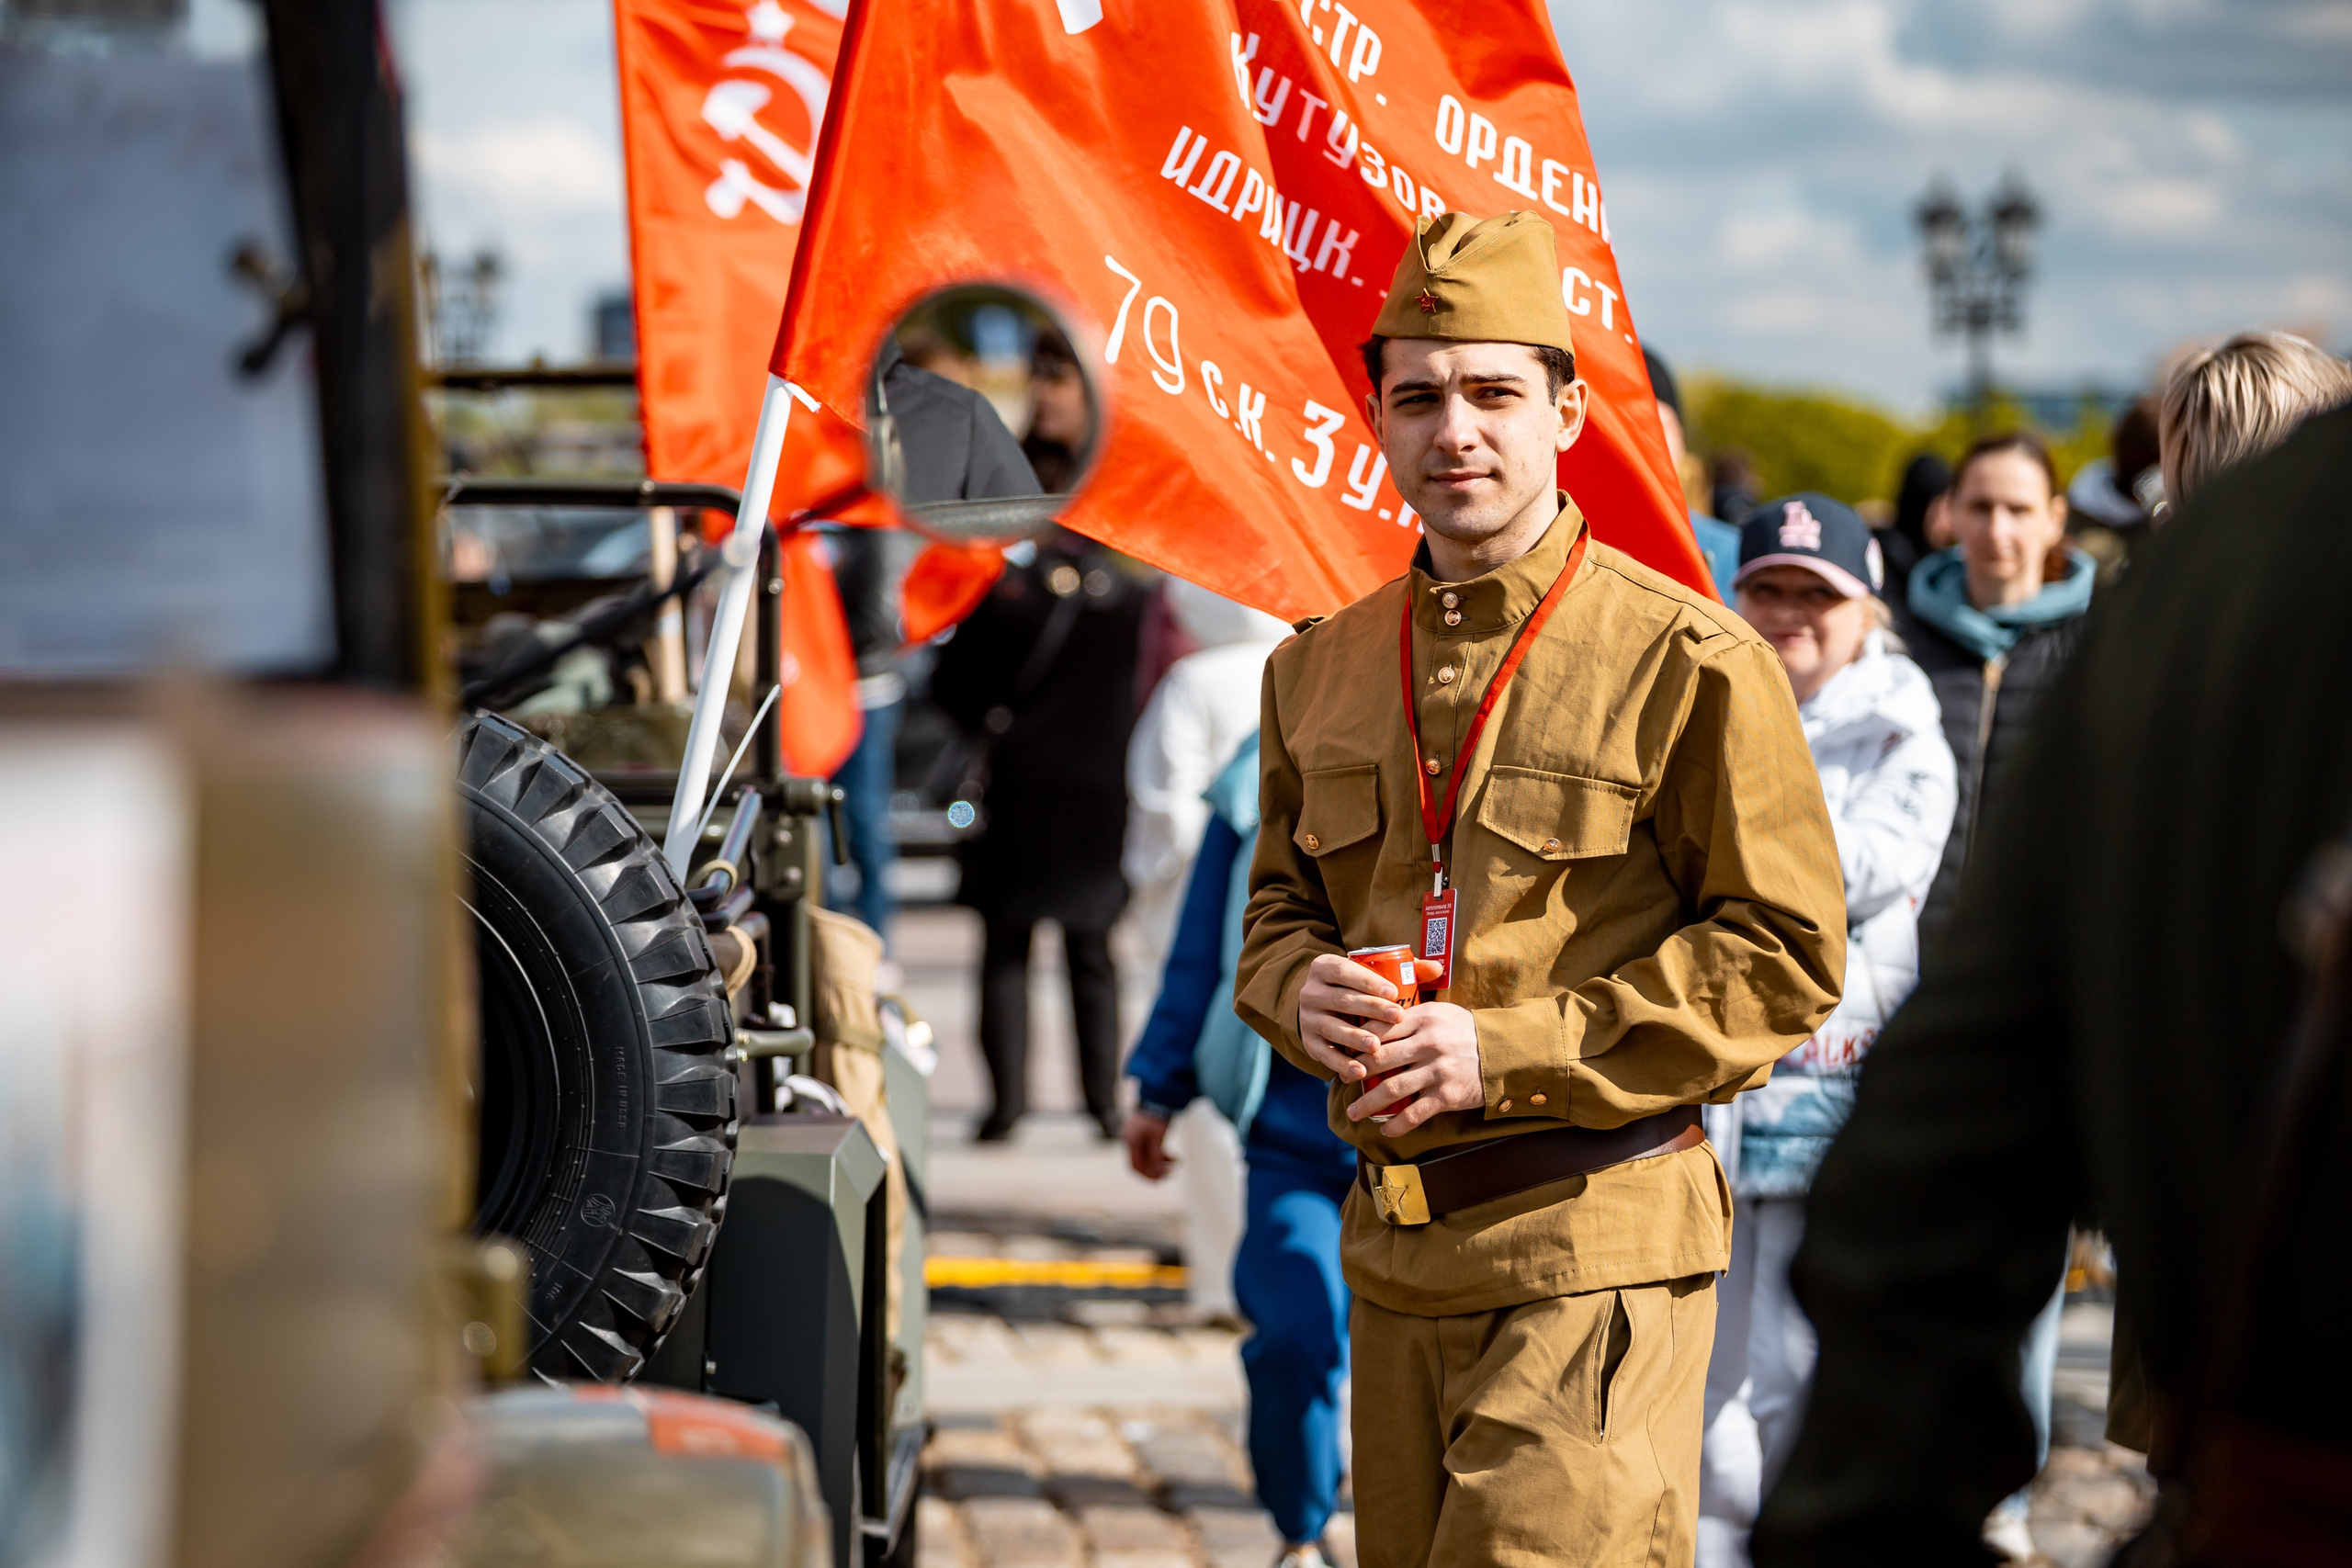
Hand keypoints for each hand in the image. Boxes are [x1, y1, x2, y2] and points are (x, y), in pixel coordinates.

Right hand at [1123, 1111, 1174, 1180]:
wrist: (1159, 1094)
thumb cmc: (1158, 1115)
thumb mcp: (1158, 1137)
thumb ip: (1155, 1155)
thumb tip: (1156, 1170)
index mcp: (1131, 1142)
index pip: (1135, 1166)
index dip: (1148, 1176)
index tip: (1162, 1180)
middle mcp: (1130, 1139)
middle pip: (1140, 1162)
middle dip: (1155, 1170)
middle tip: (1171, 1173)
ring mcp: (1135, 1135)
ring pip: (1146, 1156)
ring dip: (1160, 1162)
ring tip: (1177, 1163)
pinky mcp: (1142, 1132)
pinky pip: (1149, 1148)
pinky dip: (1160, 1154)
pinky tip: (1173, 1156)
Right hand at [1296, 953, 1441, 1076]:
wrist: (1324, 1011)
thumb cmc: (1358, 991)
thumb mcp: (1372, 975)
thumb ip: (1404, 969)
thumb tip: (1437, 968)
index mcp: (1324, 968)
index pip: (1344, 971)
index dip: (1368, 981)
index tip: (1394, 992)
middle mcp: (1311, 992)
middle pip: (1341, 1000)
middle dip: (1370, 1009)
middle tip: (1397, 1017)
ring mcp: (1307, 1019)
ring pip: (1331, 1027)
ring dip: (1355, 1038)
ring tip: (1377, 1046)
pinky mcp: (1309, 1043)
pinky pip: (1324, 1055)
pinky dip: (1342, 1064)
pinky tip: (1360, 1072)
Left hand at [1349, 1000, 1483, 1135]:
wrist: (1504, 1052)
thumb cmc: (1466, 1031)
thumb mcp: (1440, 1012)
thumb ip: (1411, 1016)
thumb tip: (1374, 1022)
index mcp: (1423, 1019)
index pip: (1380, 1029)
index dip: (1358, 1042)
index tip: (1345, 1053)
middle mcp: (1428, 1043)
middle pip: (1380, 1059)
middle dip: (1355, 1072)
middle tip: (1341, 1080)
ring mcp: (1438, 1070)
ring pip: (1392, 1088)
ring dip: (1368, 1103)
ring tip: (1353, 1112)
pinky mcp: (1448, 1095)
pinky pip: (1415, 1113)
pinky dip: (1397, 1125)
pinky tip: (1385, 1131)